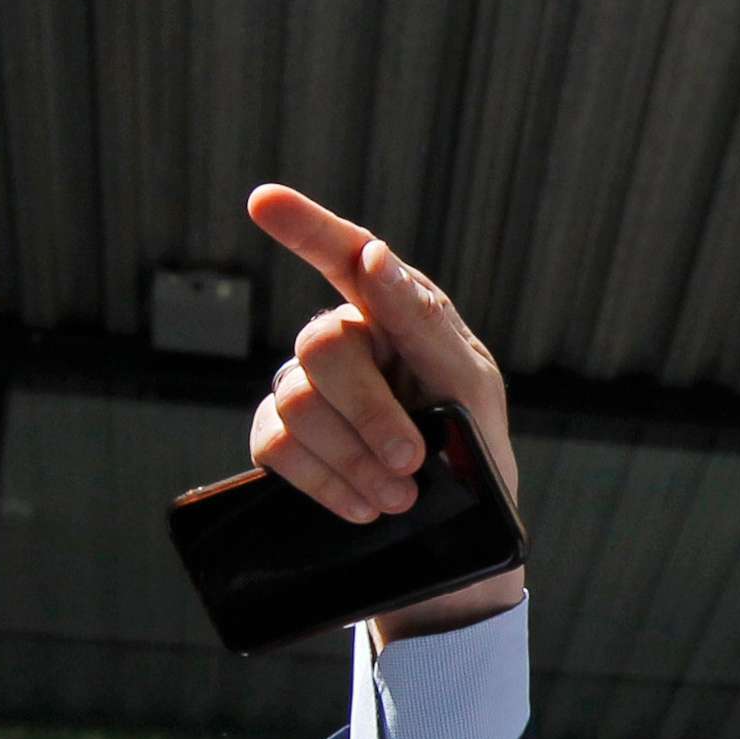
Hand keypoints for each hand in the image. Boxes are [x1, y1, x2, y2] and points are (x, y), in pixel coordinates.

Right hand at [245, 183, 524, 641]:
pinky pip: (275, 448)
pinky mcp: (282, 442)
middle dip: (369, 410)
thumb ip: (425, 324)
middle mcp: (346, 345)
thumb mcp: (472, 388)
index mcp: (394, 316)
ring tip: (401, 495)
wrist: (458, 537)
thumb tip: (373, 258)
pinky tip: (364, 506)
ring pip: (296, 402)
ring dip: (354, 457)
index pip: (345, 257)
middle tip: (411, 462)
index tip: (264, 201)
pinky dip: (324, 482)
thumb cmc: (475, 448)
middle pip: (322, 346)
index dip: (304, 227)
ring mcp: (306, 392)